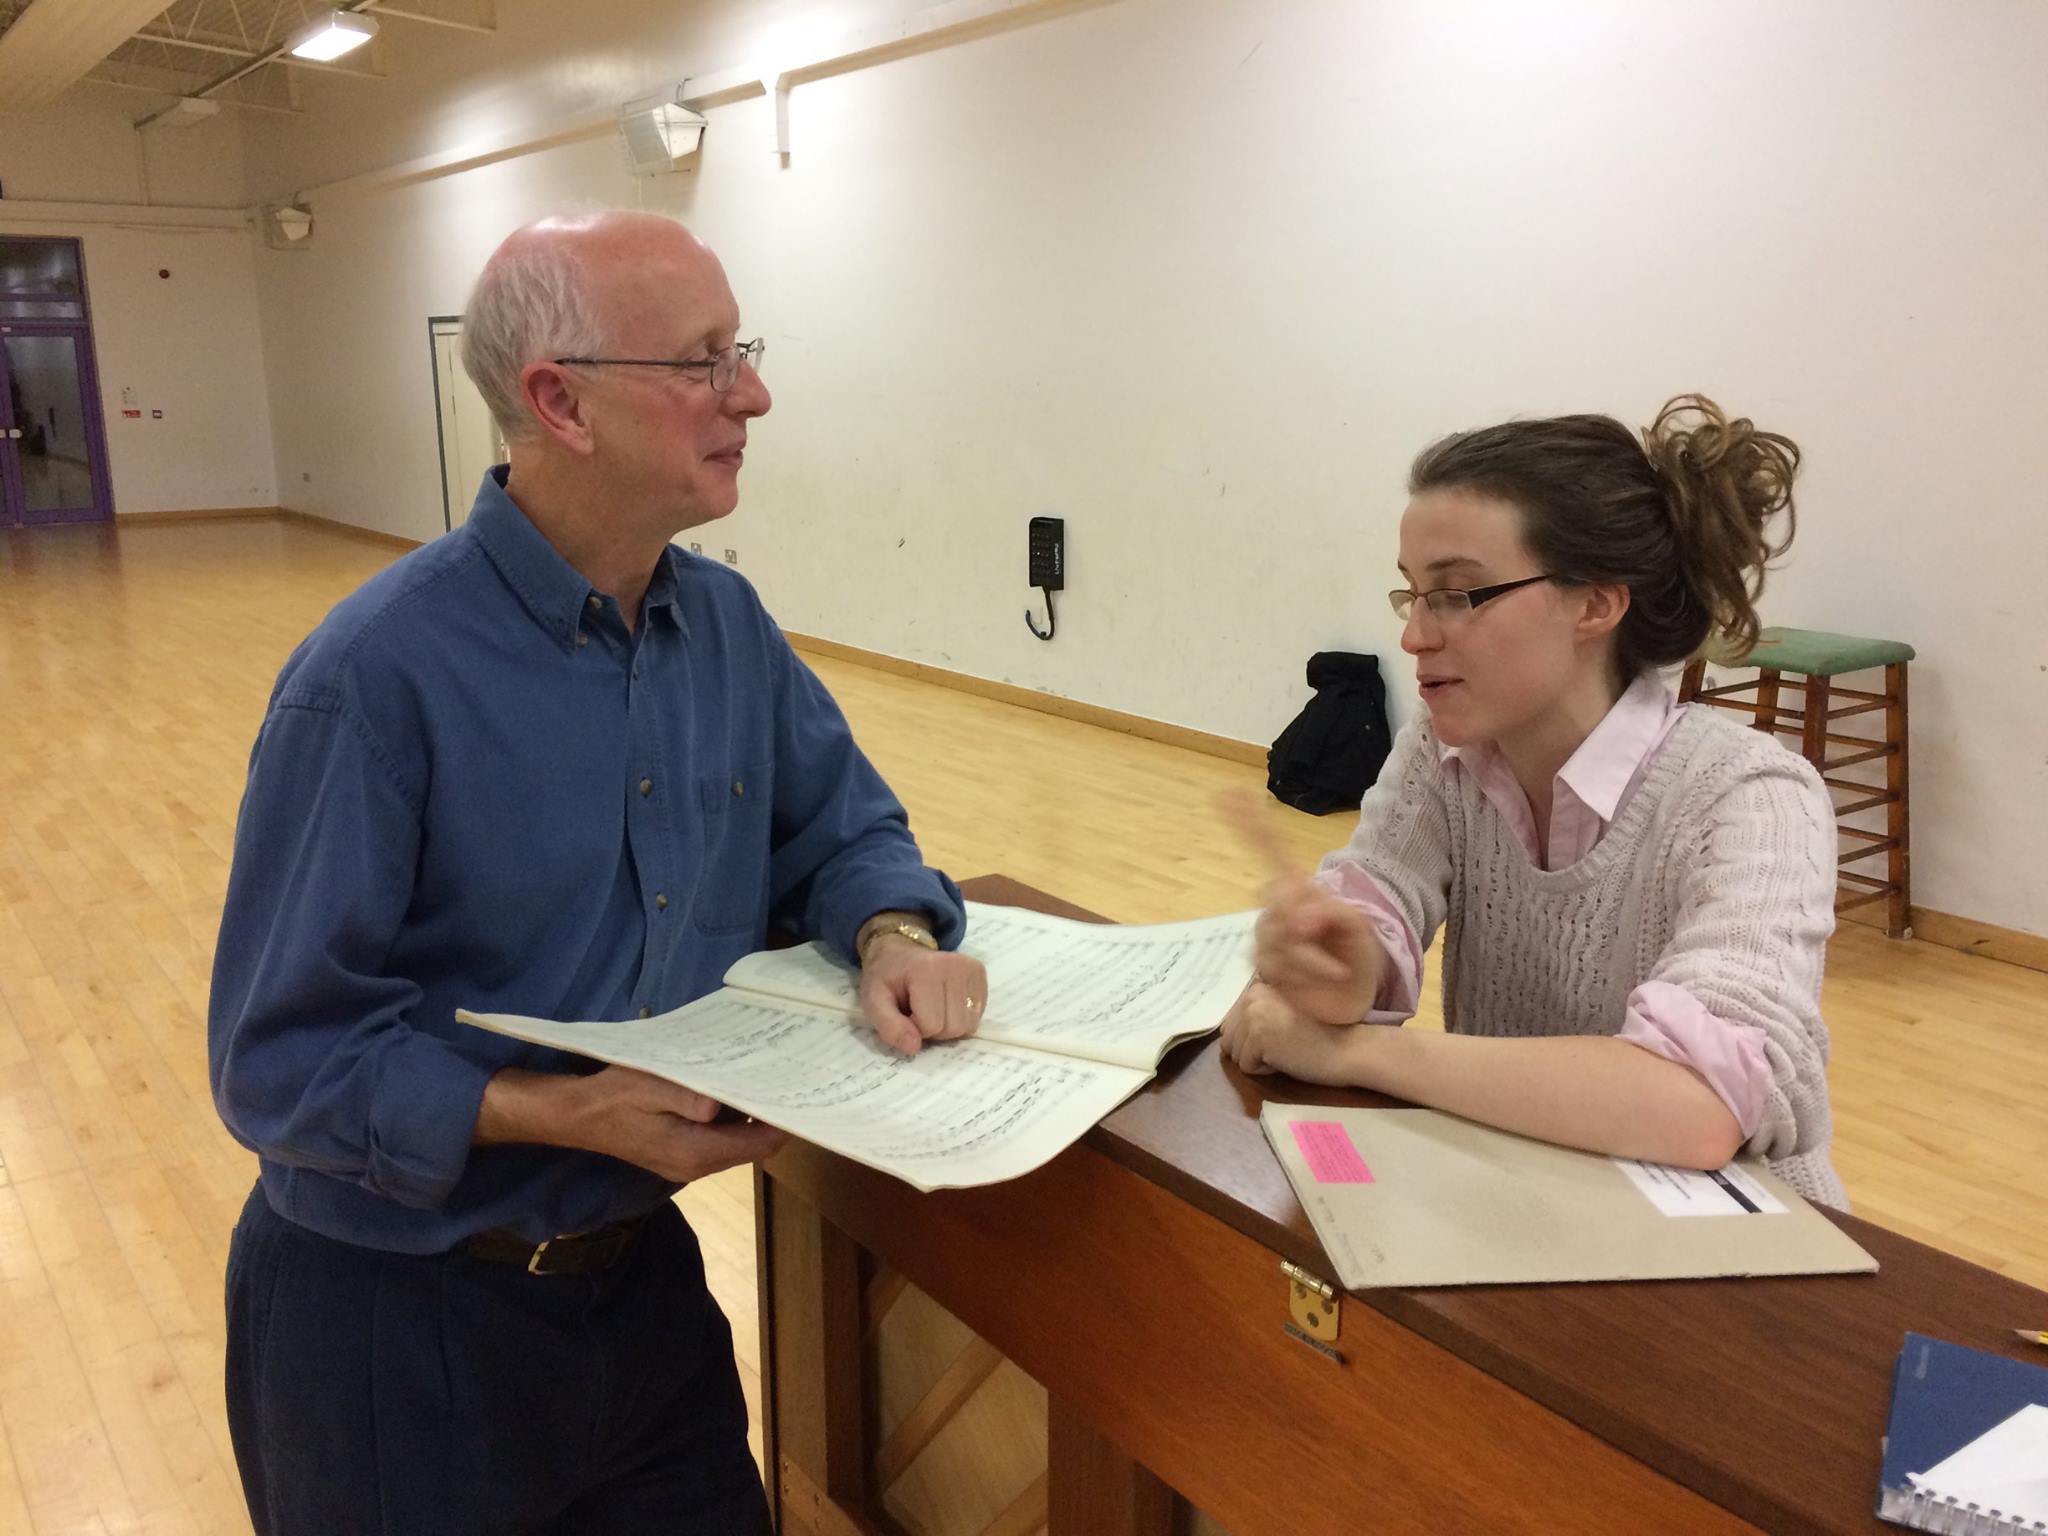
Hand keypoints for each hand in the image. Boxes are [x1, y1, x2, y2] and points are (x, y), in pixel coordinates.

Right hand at [477, 1065, 786, 1182]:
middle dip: (771, 1115)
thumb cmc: (613, 1096)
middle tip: (785, 1076)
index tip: (798, 1090)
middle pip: (754, 1146)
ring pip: (738, 1142)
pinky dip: (732, 1118)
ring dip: (751, 1115)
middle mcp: (698, 1166)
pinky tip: (734, 1089)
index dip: (783, 1121)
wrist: (578, 1115)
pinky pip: (720, 1139)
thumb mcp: (648, 1086)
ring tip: (765, 1077)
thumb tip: (719, 1105)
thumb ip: (685, 1096)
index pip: (760, 1145)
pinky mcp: (681, 1154)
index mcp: (695, 1152)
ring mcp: (690, 1164)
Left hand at [857, 939, 988, 1055]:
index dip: (915, 1028)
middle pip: (953, 1027)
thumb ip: (889, 1027)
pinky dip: (960, 1018)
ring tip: (933, 1007)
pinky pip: (976, 1016)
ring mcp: (971, 968)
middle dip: (933, 1029)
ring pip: (968, 1026)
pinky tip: (946, 1002)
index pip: (931, 1025)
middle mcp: (955, 966)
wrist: (900, 952)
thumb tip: (914, 1047)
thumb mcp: (873, 1002)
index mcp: (926, 970)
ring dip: (948, 1026)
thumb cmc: (886, 979)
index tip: (906, 1013)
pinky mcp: (980, 973)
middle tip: (919, 1011)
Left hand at [1219, 982, 1367, 1086]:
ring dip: (1259, 1060)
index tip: (1283, 1035)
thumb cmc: (1320, 1035)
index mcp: (1256, 988)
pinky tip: (1289, 1058)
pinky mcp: (1259, 1036)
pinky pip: (1246, 1067)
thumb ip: (1257, 1014)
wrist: (1347, 1047)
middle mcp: (1251, 997)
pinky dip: (1266, 1070)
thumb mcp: (1282, 1015)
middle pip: (1229, 1039)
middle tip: (1286, 1044)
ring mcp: (1253, 1015)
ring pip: (1236, 1055)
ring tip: (1287, 1050)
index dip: (1254, 1040)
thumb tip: (1227, 1033)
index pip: (1231, 1024)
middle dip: (1253, 1050)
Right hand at [1223, 789, 1385, 1023]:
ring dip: (1308, 955)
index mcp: (1301, 888)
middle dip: (1298, 916)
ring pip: (1273, 934)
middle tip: (1322, 931)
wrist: (1355, 999)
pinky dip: (1304, 972)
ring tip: (1335, 967)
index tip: (1228, 793)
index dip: (1249, 823)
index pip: (1270, 849)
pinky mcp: (1264, 965)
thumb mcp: (1359, 928)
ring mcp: (1268, 936)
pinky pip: (1273, 962)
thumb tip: (1298, 919)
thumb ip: (1332, 913)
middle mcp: (1278, 907)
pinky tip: (1323, 976)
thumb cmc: (1359, 956)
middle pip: (1271, 896)